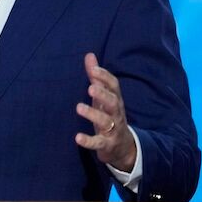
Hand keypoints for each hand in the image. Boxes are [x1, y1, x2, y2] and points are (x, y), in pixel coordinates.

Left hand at [74, 52, 136, 171]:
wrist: (123, 147)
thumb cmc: (109, 115)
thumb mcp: (104, 96)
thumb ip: (96, 77)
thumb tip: (89, 55)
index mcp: (115, 99)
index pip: (114, 86)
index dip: (105, 77)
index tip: (93, 70)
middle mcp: (116, 113)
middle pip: (113, 102)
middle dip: (103, 94)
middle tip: (90, 87)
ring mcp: (113, 129)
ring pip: (106, 121)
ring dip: (93, 114)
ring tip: (79, 107)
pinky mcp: (107, 145)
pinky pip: (99, 143)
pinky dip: (89, 141)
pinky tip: (78, 137)